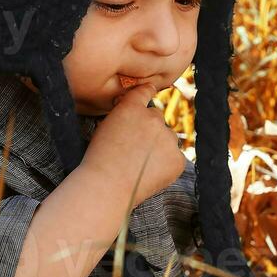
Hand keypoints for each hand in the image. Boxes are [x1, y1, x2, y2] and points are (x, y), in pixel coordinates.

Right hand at [80, 82, 185, 209]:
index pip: (145, 91)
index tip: (149, 90)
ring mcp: (168, 138)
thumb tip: (137, 117)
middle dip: (149, 129)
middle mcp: (153, 118)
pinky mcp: (177, 159)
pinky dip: (166, 165)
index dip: (147, 91)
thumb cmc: (99, 160)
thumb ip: (123, 116)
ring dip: (159, 147)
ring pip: (167, 139)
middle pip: (157, 118)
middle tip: (134, 149)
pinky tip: (148, 174)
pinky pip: (174, 158)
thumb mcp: (105, 127)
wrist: (106, 186)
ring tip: (139, 165)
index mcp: (132, 107)